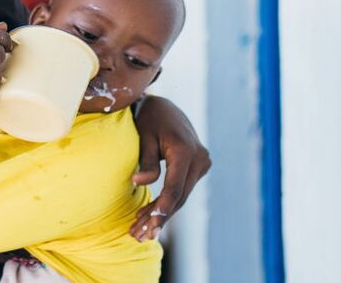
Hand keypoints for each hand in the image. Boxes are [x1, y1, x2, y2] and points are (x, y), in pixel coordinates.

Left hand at [129, 95, 211, 240]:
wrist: (163, 105)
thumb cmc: (148, 117)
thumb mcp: (143, 136)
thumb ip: (145, 161)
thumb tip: (139, 184)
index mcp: (185, 151)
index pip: (174, 188)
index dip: (162, 208)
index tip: (151, 224)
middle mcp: (199, 159)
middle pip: (179, 196)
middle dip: (159, 217)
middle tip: (139, 235)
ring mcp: (201, 163)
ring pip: (180, 196)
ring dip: (161, 214)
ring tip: (140, 232)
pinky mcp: (197, 167)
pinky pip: (181, 188)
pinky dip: (166, 202)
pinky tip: (150, 216)